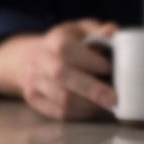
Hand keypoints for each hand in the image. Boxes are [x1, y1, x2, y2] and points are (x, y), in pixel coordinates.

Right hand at [0, 19, 118, 120]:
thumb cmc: (67, 42)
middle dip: (91, 89)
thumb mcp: (82, 30)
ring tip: (107, 103)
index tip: (109, 67)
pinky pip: (60, 113)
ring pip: (61, 99)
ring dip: (89, 104)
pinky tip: (95, 108)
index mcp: (54, 41)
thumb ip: (99, 31)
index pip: (67, 51)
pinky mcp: (35, 101)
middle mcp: (40, 62)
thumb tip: (113, 32)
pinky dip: (81, 113)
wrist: (30, 57)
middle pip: (62, 76)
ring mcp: (35, 83)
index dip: (89, 60)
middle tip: (113, 98)